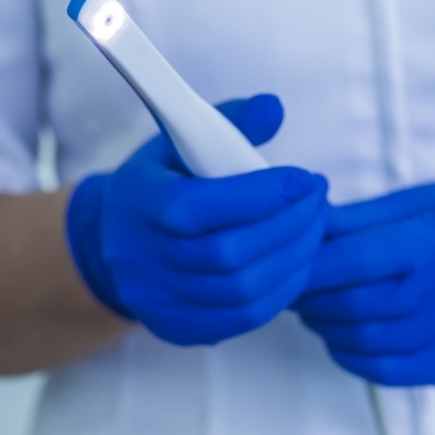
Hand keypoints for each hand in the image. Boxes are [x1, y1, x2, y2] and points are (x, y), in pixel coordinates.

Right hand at [67, 94, 327, 344]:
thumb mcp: (181, 141)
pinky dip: (282, 290)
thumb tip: (274, 108)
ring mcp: (159, 300)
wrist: (116, 240)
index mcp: (139, 202)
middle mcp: (142, 258)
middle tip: (319, 200)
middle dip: (290, 225)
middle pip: (229, 253)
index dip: (261, 195)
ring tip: (316, 227)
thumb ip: (230, 122)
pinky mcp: (178, 326)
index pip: (200, 206)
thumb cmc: (161, 183)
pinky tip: (298, 262)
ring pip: (242, 290)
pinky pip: (242, 318)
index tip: (305, 179)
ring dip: (294, 258)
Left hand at [294, 178, 434, 384]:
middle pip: (356, 305)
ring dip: (325, 327)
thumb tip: (306, 226)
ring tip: (311, 309)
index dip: (310, 266)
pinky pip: (392, 372)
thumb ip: (358, 218)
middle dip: (309, 298)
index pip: (356, 260)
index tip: (288, 264)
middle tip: (291, 288)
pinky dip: (352, 358)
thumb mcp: (416, 199)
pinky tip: (339, 338)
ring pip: (368, 342)